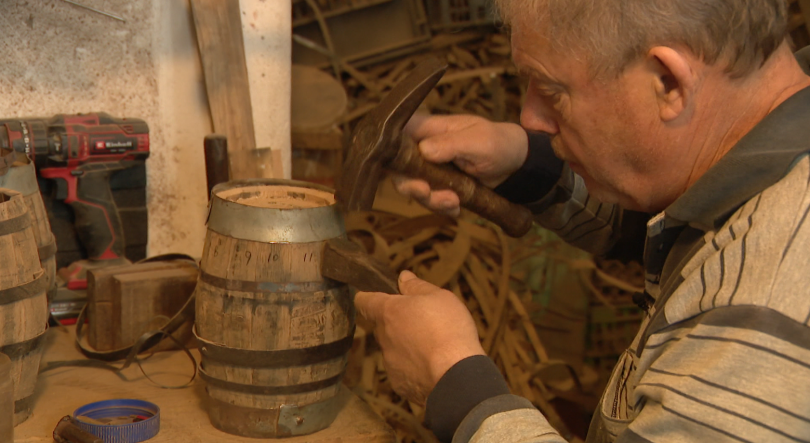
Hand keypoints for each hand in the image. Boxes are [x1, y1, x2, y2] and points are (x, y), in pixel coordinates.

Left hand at [354, 270, 484, 405]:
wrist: (456, 375)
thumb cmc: (448, 329)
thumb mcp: (439, 297)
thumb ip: (418, 287)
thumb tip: (403, 277)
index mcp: (389, 312)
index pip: (364, 301)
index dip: (366, 297)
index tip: (370, 296)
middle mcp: (384, 337)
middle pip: (382, 326)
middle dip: (395, 324)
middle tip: (419, 323)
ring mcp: (389, 363)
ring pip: (393, 350)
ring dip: (406, 347)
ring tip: (432, 348)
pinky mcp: (399, 384)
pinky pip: (403, 372)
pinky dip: (413, 368)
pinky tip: (432, 367)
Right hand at [393, 114, 528, 216]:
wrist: (514, 166)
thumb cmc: (498, 143)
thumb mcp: (479, 141)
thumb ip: (452, 144)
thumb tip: (424, 150)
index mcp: (428, 127)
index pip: (396, 133)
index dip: (389, 151)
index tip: (401, 169)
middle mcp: (422, 147)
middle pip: (397, 167)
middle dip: (410, 185)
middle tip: (427, 192)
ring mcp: (428, 169)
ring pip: (412, 187)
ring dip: (431, 199)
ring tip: (454, 202)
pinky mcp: (436, 186)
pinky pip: (429, 200)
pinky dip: (442, 207)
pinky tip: (458, 207)